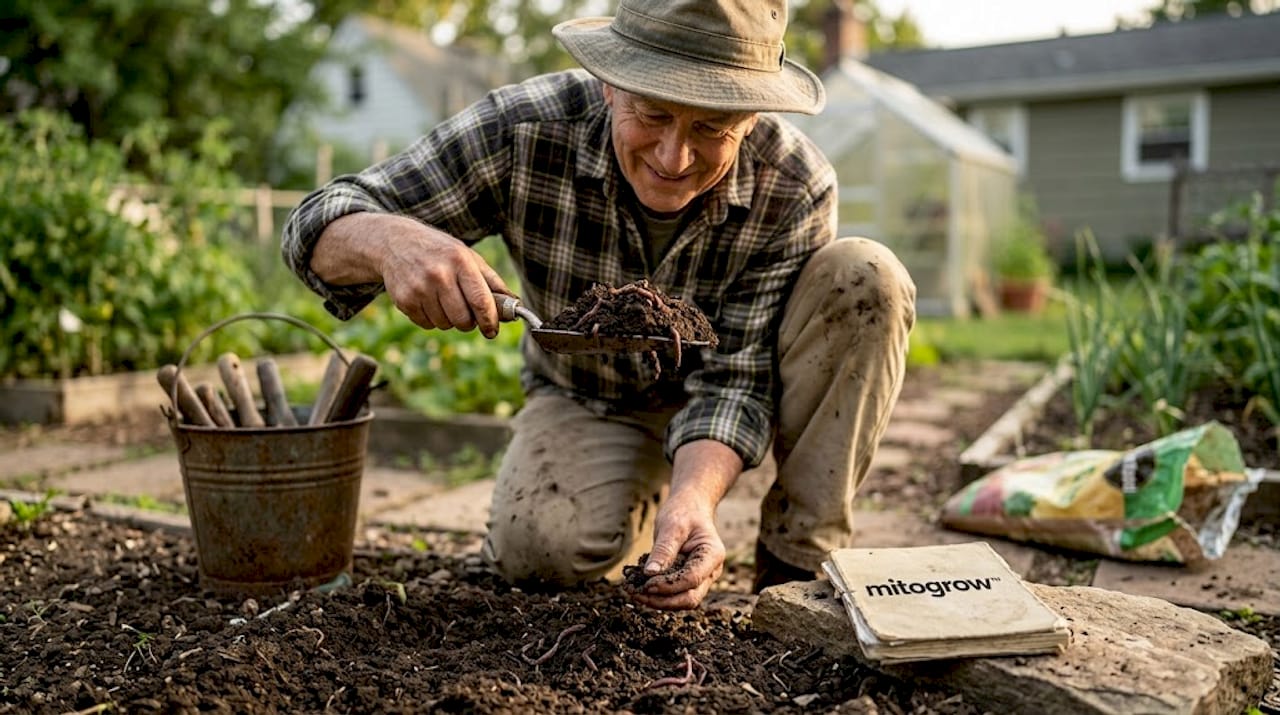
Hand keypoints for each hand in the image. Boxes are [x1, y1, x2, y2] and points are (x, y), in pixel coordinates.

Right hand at [313, 214, 512, 336]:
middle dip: (468, 322)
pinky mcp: (404, 300)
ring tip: (443, 299)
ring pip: (445, 325)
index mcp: (460, 261)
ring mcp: (419, 288)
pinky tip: (427, 300)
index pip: (480, 301)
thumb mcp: (468, 256)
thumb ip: (492, 281)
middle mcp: (439, 275)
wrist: (395, 243)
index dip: (489, 321)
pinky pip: (427, 325)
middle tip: (467, 312)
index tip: (492, 330)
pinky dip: (431, 319)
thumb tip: (515, 305)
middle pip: (463, 319)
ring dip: (449, 319)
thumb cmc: (440, 252)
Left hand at [626, 491, 724, 610]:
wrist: (690, 507)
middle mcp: (711, 571)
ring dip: (659, 601)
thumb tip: (649, 574)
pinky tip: (639, 588)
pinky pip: (676, 594)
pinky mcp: (689, 580)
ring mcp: (702, 578)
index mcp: (712, 555)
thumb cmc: (684, 512)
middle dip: (662, 600)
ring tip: (634, 591)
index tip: (645, 583)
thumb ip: (663, 550)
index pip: (692, 579)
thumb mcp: (672, 526)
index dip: (668, 586)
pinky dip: (658, 595)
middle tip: (636, 593)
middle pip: (690, 598)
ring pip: (683, 601)